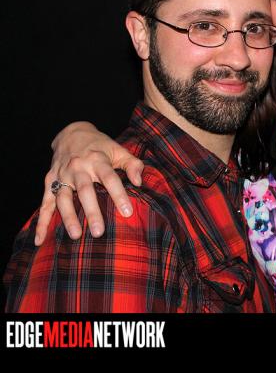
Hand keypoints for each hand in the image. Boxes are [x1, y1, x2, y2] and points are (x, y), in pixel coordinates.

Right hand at [35, 121, 144, 244]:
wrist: (72, 133)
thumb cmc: (100, 146)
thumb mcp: (119, 150)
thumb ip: (133, 164)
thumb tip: (139, 182)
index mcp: (97, 160)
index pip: (110, 178)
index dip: (119, 195)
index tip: (127, 213)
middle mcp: (78, 167)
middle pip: (85, 191)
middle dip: (91, 212)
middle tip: (98, 232)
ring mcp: (62, 175)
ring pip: (64, 198)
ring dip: (68, 217)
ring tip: (76, 235)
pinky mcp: (50, 181)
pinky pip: (44, 203)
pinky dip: (41, 222)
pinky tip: (39, 239)